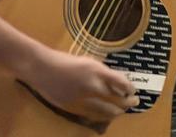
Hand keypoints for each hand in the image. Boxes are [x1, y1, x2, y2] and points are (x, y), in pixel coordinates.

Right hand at [20, 47, 138, 122]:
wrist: (41, 67)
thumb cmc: (62, 59)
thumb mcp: (86, 61)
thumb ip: (100, 71)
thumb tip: (113, 81)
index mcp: (96, 70)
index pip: (121, 83)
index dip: (129, 88)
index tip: (133, 89)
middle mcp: (92, 85)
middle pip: (116, 99)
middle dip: (128, 102)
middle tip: (134, 102)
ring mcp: (82, 99)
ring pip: (106, 111)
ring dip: (117, 111)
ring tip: (122, 110)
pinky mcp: (73, 108)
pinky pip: (92, 114)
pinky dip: (102, 115)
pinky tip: (106, 114)